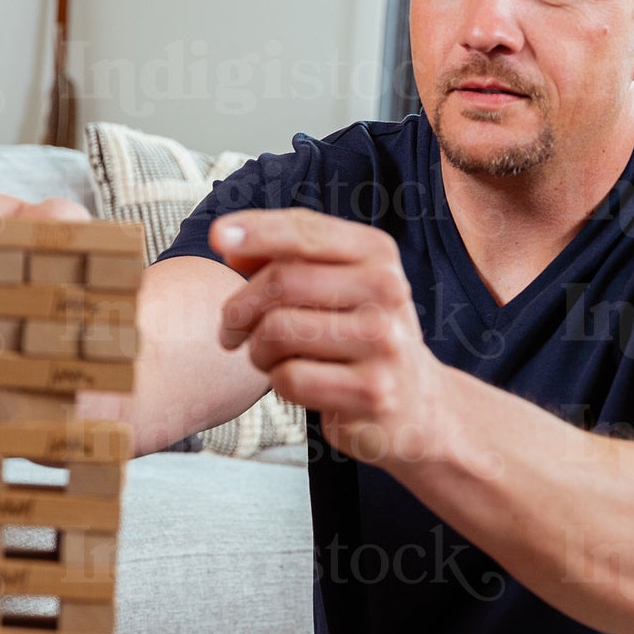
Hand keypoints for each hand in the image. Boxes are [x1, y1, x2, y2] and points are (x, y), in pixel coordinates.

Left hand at [213, 209, 442, 465]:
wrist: (417, 403)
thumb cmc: (360, 336)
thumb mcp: (339, 283)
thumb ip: (288, 257)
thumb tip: (228, 242)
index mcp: (378, 254)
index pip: (306, 231)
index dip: (255, 230)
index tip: (216, 236)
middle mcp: (387, 291)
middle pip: (281, 282)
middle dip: (238, 308)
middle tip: (229, 330)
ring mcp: (383, 344)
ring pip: (278, 331)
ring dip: (256, 349)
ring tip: (268, 358)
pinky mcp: (371, 392)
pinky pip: (289, 378)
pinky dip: (278, 382)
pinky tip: (296, 382)